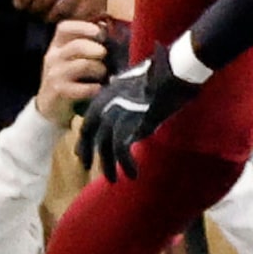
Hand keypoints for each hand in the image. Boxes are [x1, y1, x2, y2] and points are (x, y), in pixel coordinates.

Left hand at [13, 0, 116, 21]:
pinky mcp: (93, 2)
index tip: (18, 4)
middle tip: (33, 11)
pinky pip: (74, 17)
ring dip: (49, 17)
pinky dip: (68, 19)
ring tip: (48, 16)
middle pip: (42, 1)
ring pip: (56, 12)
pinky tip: (66, 17)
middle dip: (34, 9)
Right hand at [34, 20, 108, 125]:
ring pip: (82, 65)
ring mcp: (55, 75)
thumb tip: (106, 27)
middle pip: (77, 46)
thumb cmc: (68, 78)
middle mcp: (53, 57)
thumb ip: (86, 43)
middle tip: (105, 55)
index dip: (83, 27)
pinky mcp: (59, 92)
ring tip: (103, 74)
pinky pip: (83, 88)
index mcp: (57, 45)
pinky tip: (98, 89)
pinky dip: (95, 88)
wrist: (49, 108)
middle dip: (96, 49)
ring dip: (99, 69)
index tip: (100, 32)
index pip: (64, 28)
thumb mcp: (71, 58)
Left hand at [77, 41, 200, 179]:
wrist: (169, 73)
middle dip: (89, 156)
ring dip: (109, 167)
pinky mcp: (128, 126)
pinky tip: (133, 173)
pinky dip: (126, 164)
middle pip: (90, 137)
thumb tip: (117, 95)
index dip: (84, 141)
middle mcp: (104, 107)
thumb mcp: (132, 82)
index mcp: (103, 97)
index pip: (87, 124)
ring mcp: (115, 116)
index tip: (83, 155)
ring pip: (104, 148)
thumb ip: (121, 93)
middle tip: (91, 170)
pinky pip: (122, 152)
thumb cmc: (157, 75)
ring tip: (115, 180)